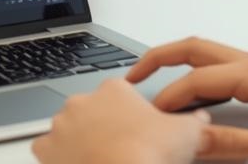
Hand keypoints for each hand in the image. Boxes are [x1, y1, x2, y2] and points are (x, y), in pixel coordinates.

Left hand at [32, 78, 208, 163]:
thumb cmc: (146, 155)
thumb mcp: (186, 133)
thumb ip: (195, 121)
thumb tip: (201, 120)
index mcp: (114, 90)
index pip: (121, 94)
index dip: (131, 113)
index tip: (137, 130)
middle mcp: (83, 102)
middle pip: (93, 110)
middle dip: (102, 126)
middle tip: (119, 147)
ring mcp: (61, 125)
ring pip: (69, 129)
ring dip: (80, 140)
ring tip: (99, 160)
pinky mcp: (46, 149)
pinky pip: (48, 150)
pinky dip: (58, 157)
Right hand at [126, 37, 247, 160]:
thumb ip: (229, 143)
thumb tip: (191, 138)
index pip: (195, 80)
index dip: (168, 99)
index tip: (152, 118)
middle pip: (195, 48)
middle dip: (160, 57)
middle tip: (132, 76)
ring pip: (207, 53)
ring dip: (177, 62)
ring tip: (153, 77)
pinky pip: (222, 65)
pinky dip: (197, 71)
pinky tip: (192, 91)